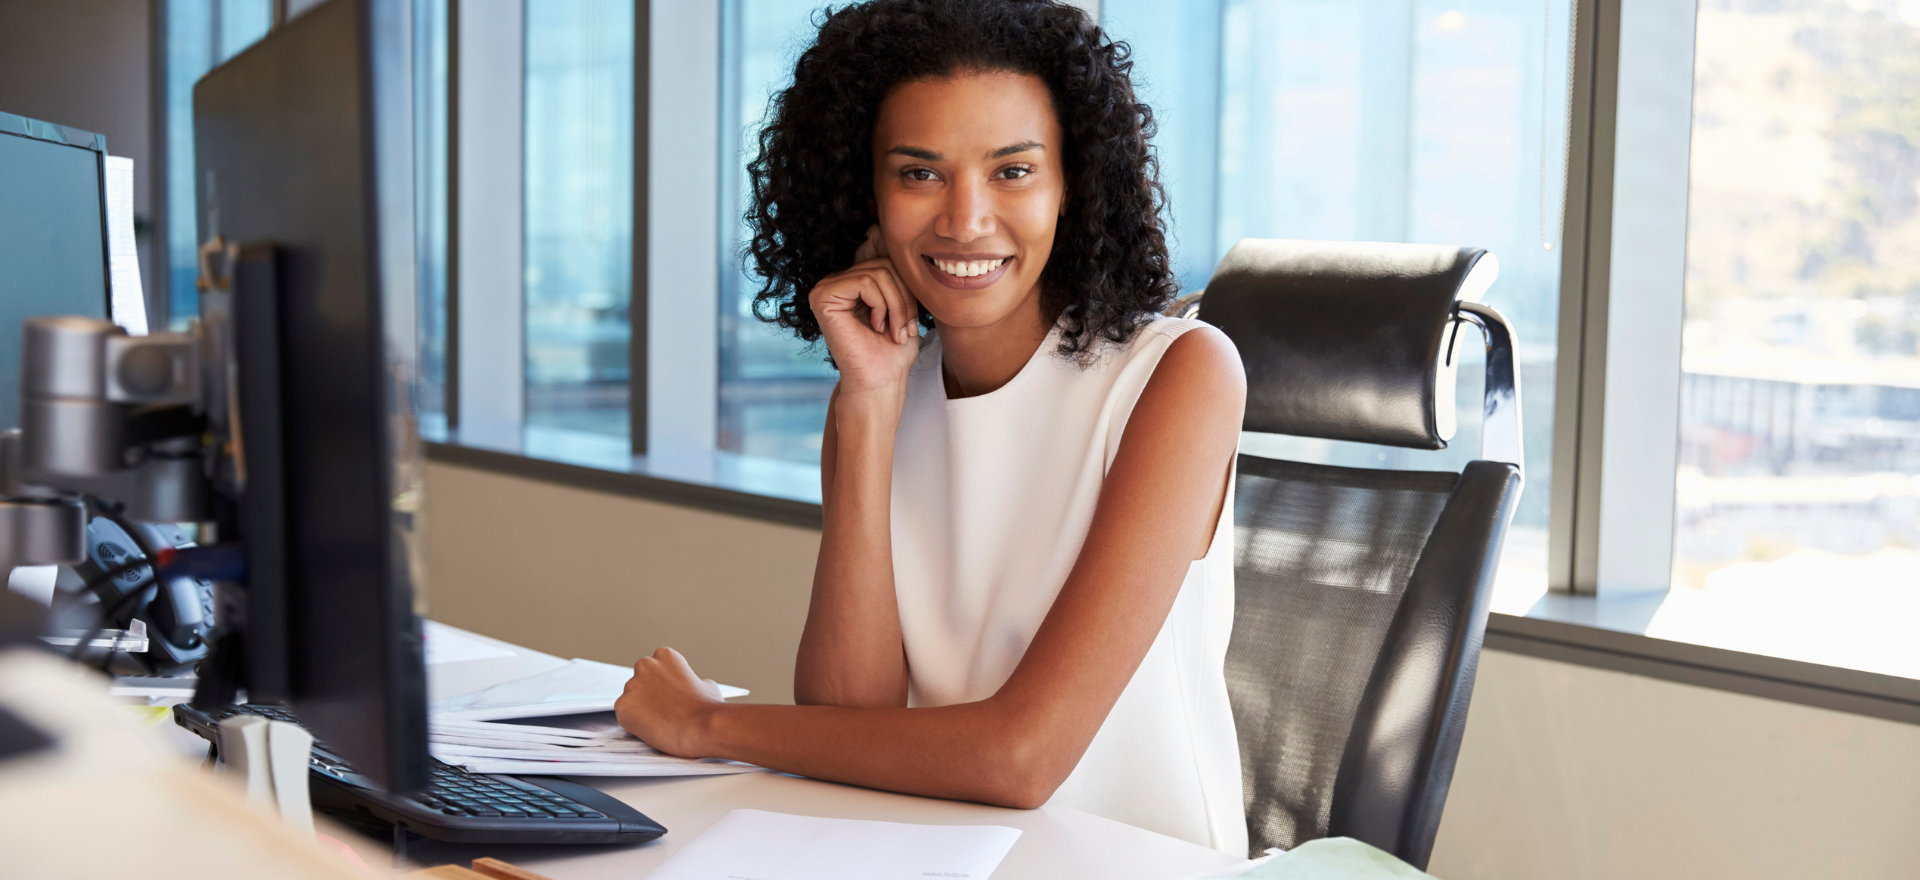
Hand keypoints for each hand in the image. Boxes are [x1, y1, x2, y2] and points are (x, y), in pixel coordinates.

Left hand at [614, 647, 725, 756]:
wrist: (701, 727)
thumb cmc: (708, 708)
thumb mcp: (707, 685)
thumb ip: (692, 681)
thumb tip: (695, 686)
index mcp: (665, 656)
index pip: (655, 668)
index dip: (662, 684)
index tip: (671, 696)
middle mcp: (645, 665)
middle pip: (639, 681)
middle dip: (647, 694)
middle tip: (663, 710)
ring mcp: (632, 685)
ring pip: (630, 699)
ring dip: (640, 710)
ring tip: (660, 723)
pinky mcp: (623, 706)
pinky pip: (625, 715)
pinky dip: (634, 724)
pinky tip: (652, 729)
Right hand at [809, 224, 920, 398]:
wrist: (881, 381)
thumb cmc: (893, 349)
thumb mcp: (903, 301)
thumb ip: (893, 270)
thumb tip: (879, 228)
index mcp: (852, 280)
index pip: (881, 252)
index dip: (901, 274)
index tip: (908, 310)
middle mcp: (835, 280)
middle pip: (884, 262)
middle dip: (905, 296)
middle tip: (908, 328)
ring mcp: (826, 287)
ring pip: (878, 272)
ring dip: (898, 305)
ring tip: (897, 331)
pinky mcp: (822, 297)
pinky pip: (865, 281)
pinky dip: (882, 305)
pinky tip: (878, 327)